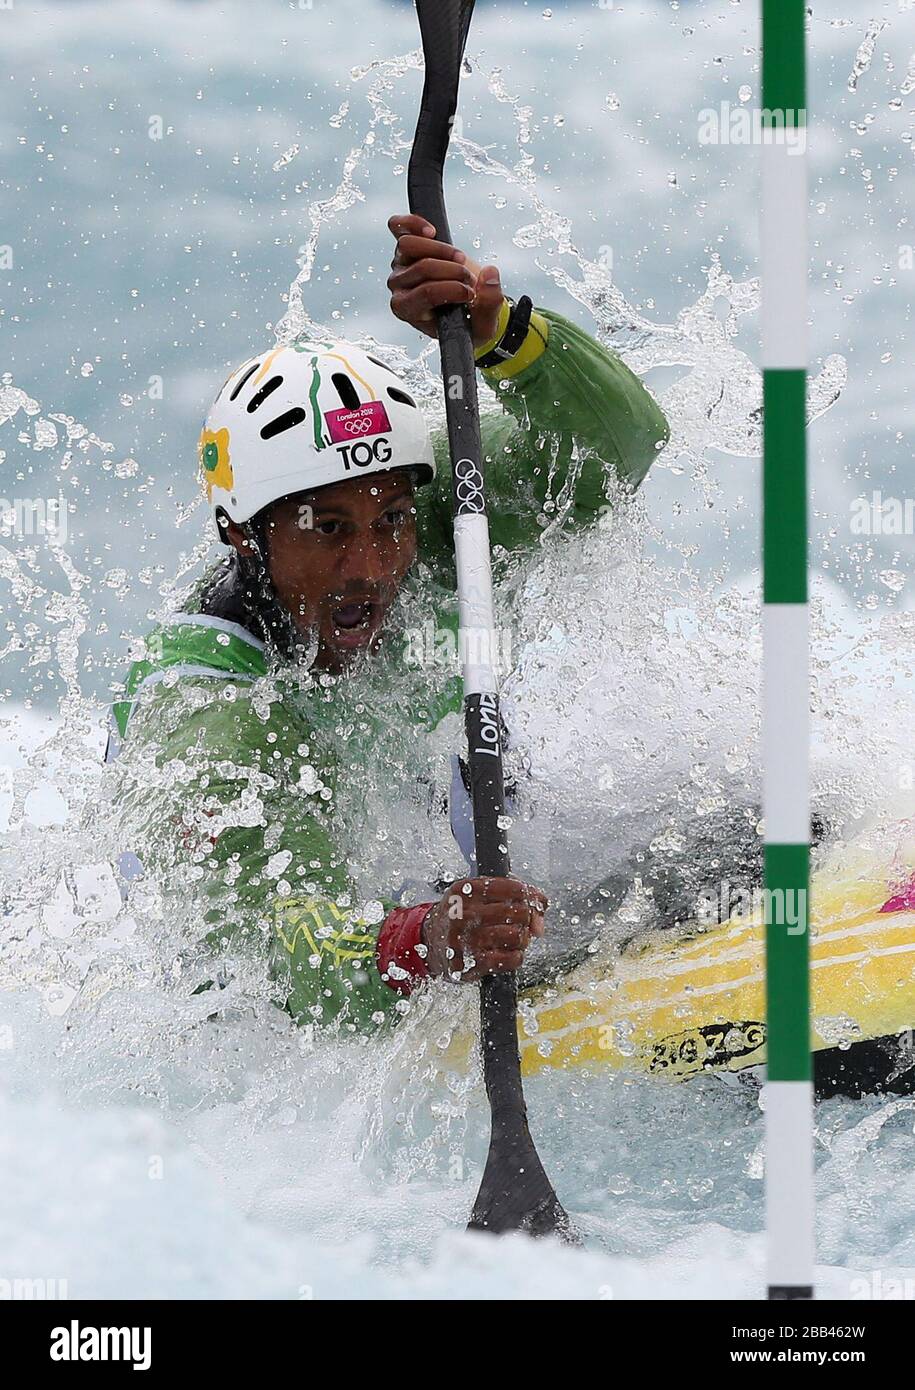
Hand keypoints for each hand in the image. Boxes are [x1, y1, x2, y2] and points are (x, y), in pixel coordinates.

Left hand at [387, 213, 506, 348]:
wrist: (464, 308)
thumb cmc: (467, 321)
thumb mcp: (484, 323)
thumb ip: (490, 303)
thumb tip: (489, 274)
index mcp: (409, 311)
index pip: (425, 294)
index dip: (452, 289)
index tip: (471, 293)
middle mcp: (399, 288)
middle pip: (422, 267)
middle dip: (454, 271)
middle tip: (470, 279)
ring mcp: (400, 265)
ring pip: (408, 245)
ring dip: (441, 249)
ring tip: (460, 259)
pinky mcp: (405, 247)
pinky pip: (398, 227)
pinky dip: (413, 224)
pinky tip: (431, 231)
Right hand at [421, 876, 546, 981]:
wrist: (430, 941)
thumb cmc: (461, 914)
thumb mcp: (478, 895)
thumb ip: (514, 897)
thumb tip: (541, 917)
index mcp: (465, 890)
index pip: (514, 888)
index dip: (530, 896)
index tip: (532, 902)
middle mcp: (463, 913)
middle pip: (519, 912)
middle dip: (528, 918)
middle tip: (522, 922)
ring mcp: (465, 940)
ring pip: (517, 936)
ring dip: (522, 939)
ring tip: (514, 938)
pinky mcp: (470, 964)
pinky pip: (511, 959)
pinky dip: (516, 956)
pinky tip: (508, 952)